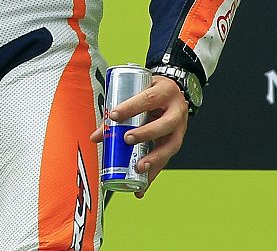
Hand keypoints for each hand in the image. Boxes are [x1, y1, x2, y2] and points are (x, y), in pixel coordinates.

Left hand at [91, 75, 188, 197]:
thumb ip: (118, 109)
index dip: (130, 107)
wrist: (175, 92)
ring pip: (171, 145)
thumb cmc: (151, 90)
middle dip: (146, 134)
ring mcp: (180, 128)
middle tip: (127, 140)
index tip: (113, 116)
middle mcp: (176, 110)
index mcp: (164, 91)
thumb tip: (96, 136)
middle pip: (164, 123)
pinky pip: (167, 159)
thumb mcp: (137, 91)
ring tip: (139, 168)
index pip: (147, 99)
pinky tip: (142, 186)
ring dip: (154, 159)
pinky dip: (154, 173)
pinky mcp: (177, 142)